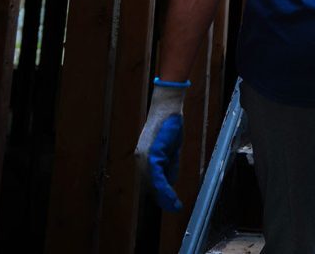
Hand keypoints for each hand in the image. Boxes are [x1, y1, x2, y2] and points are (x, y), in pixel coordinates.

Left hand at [135, 80, 187, 210]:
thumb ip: (168, 166)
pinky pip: (156, 176)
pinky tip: (170, 195)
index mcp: (143, 158)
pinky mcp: (151, 154)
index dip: (159, 194)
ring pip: (153, 183)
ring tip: (174, 205)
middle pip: (150, 185)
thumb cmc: (169, 125)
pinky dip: (164, 188)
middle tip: (174, 207)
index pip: (149, 181)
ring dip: (164, 196)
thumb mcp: (170, 150)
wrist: (167, 108)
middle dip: (162, 198)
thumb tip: (169, 183)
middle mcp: (140, 159)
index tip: (168, 204)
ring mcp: (144, 157)